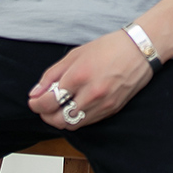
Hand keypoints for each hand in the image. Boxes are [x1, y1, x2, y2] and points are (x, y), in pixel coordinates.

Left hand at [28, 29, 152, 130]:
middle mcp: (90, 94)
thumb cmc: (109, 48)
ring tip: (58, 107)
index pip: (49, 102)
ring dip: (61, 119)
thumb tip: (36, 92)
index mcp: (79, 76)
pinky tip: (75, 106)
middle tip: (43, 107)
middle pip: (59, 120)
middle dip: (46, 116)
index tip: (34, 101)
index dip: (36, 104)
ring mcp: (102, 105)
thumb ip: (52, 74)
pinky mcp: (111, 111)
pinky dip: (77, 118)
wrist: (139, 50)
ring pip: (73, 125)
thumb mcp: (75, 54)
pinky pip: (87, 122)